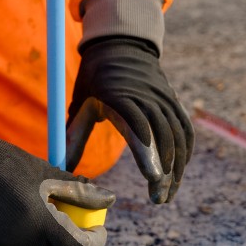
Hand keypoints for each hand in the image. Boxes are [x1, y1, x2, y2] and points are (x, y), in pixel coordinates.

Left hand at [66, 37, 194, 202]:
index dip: (147, 152)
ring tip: (167, 195)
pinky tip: (178, 173)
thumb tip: (60, 171)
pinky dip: (185, 152)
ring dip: (176, 168)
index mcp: (118, 98)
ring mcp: (163, 98)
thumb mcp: (80, 105)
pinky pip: (185, 129)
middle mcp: (145, 97)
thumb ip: (72, 139)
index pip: (137, 126)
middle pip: (162, 137)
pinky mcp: (174, 101)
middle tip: (159, 200)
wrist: (120, 45)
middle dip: (165, 171)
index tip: (153, 178)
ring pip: (178, 137)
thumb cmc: (95, 79)